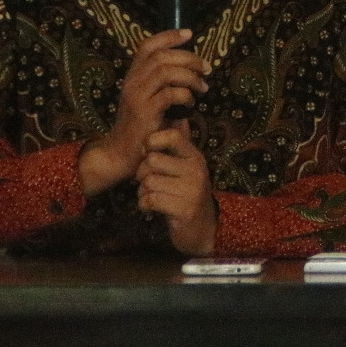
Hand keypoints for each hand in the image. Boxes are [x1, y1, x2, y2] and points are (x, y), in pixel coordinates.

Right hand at [78, 29, 208, 196]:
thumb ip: (164, 84)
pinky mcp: (145, 112)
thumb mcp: (150, 100)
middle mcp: (132, 82)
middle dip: (189, 58)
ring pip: (166, 71)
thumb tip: (192, 70)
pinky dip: (186, 95)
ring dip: (190, 76)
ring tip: (202, 87)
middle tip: (207, 68)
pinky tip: (191, 104)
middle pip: (162, 56)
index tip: (189, 34)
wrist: (121, 154)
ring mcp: (137, 96)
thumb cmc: (142, 127)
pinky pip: (170, 94)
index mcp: (133, 76)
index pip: (147, 46)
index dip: (168, 36)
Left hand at [137, 123, 217, 255]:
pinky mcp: (184, 208)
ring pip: (148, 181)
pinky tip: (150, 208)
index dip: (153, 141)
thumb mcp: (187, 167)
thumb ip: (180, 145)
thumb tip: (179, 117)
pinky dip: (144, 205)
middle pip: (152, 160)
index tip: (148, 151)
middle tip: (147, 182)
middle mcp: (196, 170)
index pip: (172, 136)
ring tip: (151, 196)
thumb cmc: (188, 195)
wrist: (203, 229)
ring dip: (142, 192)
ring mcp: (191, 189)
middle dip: (142, 173)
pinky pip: (150, 199)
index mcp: (195, 156)